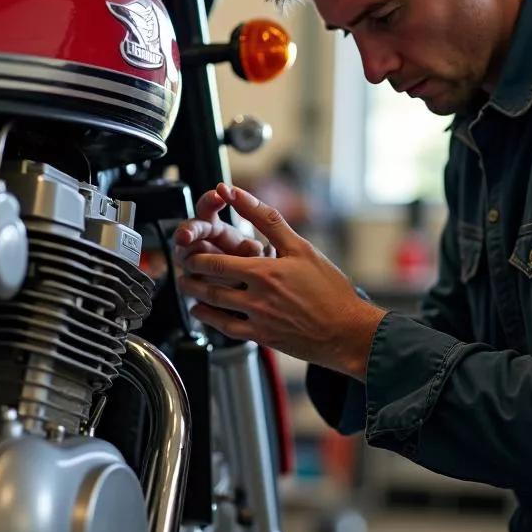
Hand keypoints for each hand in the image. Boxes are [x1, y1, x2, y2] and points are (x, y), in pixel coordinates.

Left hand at [177, 185, 386, 378]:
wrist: (347, 330)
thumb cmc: (330, 289)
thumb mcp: (302, 247)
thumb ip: (268, 219)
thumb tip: (238, 193)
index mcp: (265, 271)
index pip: (217, 262)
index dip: (197, 255)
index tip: (189, 248)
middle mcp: (257, 297)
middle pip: (209, 285)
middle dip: (191, 274)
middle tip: (183, 266)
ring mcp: (258, 320)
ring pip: (214, 307)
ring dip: (195, 296)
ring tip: (187, 286)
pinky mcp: (262, 338)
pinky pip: (226, 329)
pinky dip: (209, 319)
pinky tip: (203, 311)